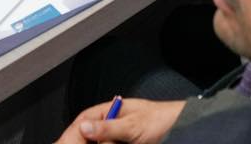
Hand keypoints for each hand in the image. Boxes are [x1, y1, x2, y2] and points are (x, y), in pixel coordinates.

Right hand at [54, 99, 184, 143]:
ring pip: (101, 143)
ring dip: (97, 143)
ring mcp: (120, 137)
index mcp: (113, 110)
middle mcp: (114, 123)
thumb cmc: (162, 120)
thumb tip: (84, 126)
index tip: (65, 142)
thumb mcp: (133, 125)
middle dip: (84, 141)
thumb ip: (108, 127)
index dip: (74, 131)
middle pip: (91, 135)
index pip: (85, 119)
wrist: (184, 129)